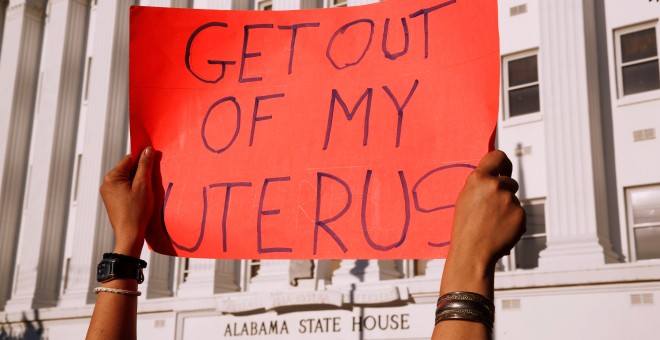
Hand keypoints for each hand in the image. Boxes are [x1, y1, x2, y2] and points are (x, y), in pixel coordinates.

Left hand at [100, 147, 154, 256]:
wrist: (130, 235)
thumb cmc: (136, 212)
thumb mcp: (143, 186)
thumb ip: (145, 166)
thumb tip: (147, 149)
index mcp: (112, 177)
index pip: (129, 159)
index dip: (143, 160)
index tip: (154, 163)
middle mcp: (107, 183)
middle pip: (127, 169)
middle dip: (141, 172)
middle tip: (152, 181)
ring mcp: (108, 193)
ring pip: (127, 179)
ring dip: (138, 181)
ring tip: (147, 192)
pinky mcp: (112, 201)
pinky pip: (125, 188)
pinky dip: (134, 190)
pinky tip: (142, 198)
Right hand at [450, 150, 525, 267]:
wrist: (472, 251)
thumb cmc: (465, 227)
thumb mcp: (465, 198)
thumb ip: (481, 184)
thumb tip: (495, 175)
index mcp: (478, 178)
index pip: (498, 157)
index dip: (503, 163)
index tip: (504, 169)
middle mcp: (496, 185)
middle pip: (509, 181)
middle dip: (505, 191)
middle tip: (493, 207)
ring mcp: (510, 200)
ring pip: (514, 199)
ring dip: (507, 208)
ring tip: (492, 222)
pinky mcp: (520, 214)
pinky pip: (519, 213)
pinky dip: (513, 221)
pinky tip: (500, 229)